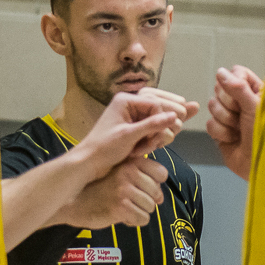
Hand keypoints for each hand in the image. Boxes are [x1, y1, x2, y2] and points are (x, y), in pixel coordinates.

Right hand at [61, 158, 168, 229]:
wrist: (75, 202)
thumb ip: (141, 179)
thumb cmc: (99, 189)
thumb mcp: (118, 175)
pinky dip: (134, 221)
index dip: (155, 185)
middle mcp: (128, 173)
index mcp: (130, 162)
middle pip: (156, 193)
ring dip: (139, 212)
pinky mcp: (120, 207)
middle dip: (146, 201)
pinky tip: (121, 216)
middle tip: (129, 201)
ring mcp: (124, 190)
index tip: (143, 189)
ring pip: (150, 207)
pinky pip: (143, 219)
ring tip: (123, 207)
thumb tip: (161, 198)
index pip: (161, 172)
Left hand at [77, 89, 193, 176]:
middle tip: (150, 145)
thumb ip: (153, 125)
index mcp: (126, 100)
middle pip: (160, 113)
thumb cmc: (104, 148)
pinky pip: (152, 132)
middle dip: (158, 132)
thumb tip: (175, 116)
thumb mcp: (129, 136)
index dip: (160, 122)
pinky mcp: (135, 129)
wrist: (89, 163)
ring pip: (158, 124)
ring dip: (154, 139)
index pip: (157, 104)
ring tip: (142, 150)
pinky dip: (150, 143)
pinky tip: (140, 151)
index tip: (152, 139)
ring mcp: (133, 118)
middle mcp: (130, 105)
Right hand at [207, 66, 262, 180]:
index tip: (241, 95)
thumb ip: (237, 87)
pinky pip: (210, 124)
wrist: (260, 164)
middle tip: (241, 116)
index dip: (233, 83)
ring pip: (212, 106)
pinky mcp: (220, 131)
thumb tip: (221, 72)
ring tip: (239, 130)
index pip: (235, 73)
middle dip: (228, 105)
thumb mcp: (254, 107)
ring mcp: (230, 116)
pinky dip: (221, 133)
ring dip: (226, 121)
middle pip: (220, 89)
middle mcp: (241, 102)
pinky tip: (233, 139)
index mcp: (254, 91)